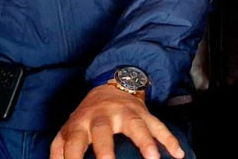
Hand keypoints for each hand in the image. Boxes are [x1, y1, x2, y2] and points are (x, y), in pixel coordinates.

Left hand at [51, 84, 183, 158]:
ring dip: (145, 142)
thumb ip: (58, 151)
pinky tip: (178, 154)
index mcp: (81, 122)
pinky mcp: (144, 114)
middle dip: (105, 150)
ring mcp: (126, 114)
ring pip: (136, 126)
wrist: (111, 85)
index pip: (72, 143)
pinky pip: (159, 126)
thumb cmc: (86, 116)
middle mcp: (103, 117)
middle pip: (103, 132)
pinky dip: (170, 140)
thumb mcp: (67, 130)